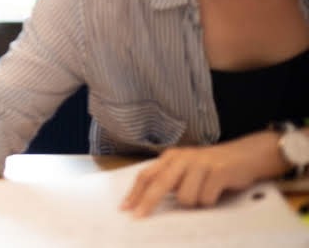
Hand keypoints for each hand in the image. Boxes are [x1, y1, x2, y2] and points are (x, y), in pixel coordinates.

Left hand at [121, 131, 285, 216]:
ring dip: (194, 203)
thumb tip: (146, 201)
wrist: (245, 155)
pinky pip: (206, 198)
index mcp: (171, 157)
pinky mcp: (218, 171)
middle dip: (148, 202)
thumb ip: (169, 179)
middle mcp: (182, 158)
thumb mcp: (186, 168)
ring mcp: (200, 163)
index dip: (135, 192)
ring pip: (185, 197)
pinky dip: (210, 201)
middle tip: (139, 217)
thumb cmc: (212, 166)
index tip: (125, 208)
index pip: (147, 175)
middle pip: (159, 183)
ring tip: (204, 194)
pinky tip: (216, 191)